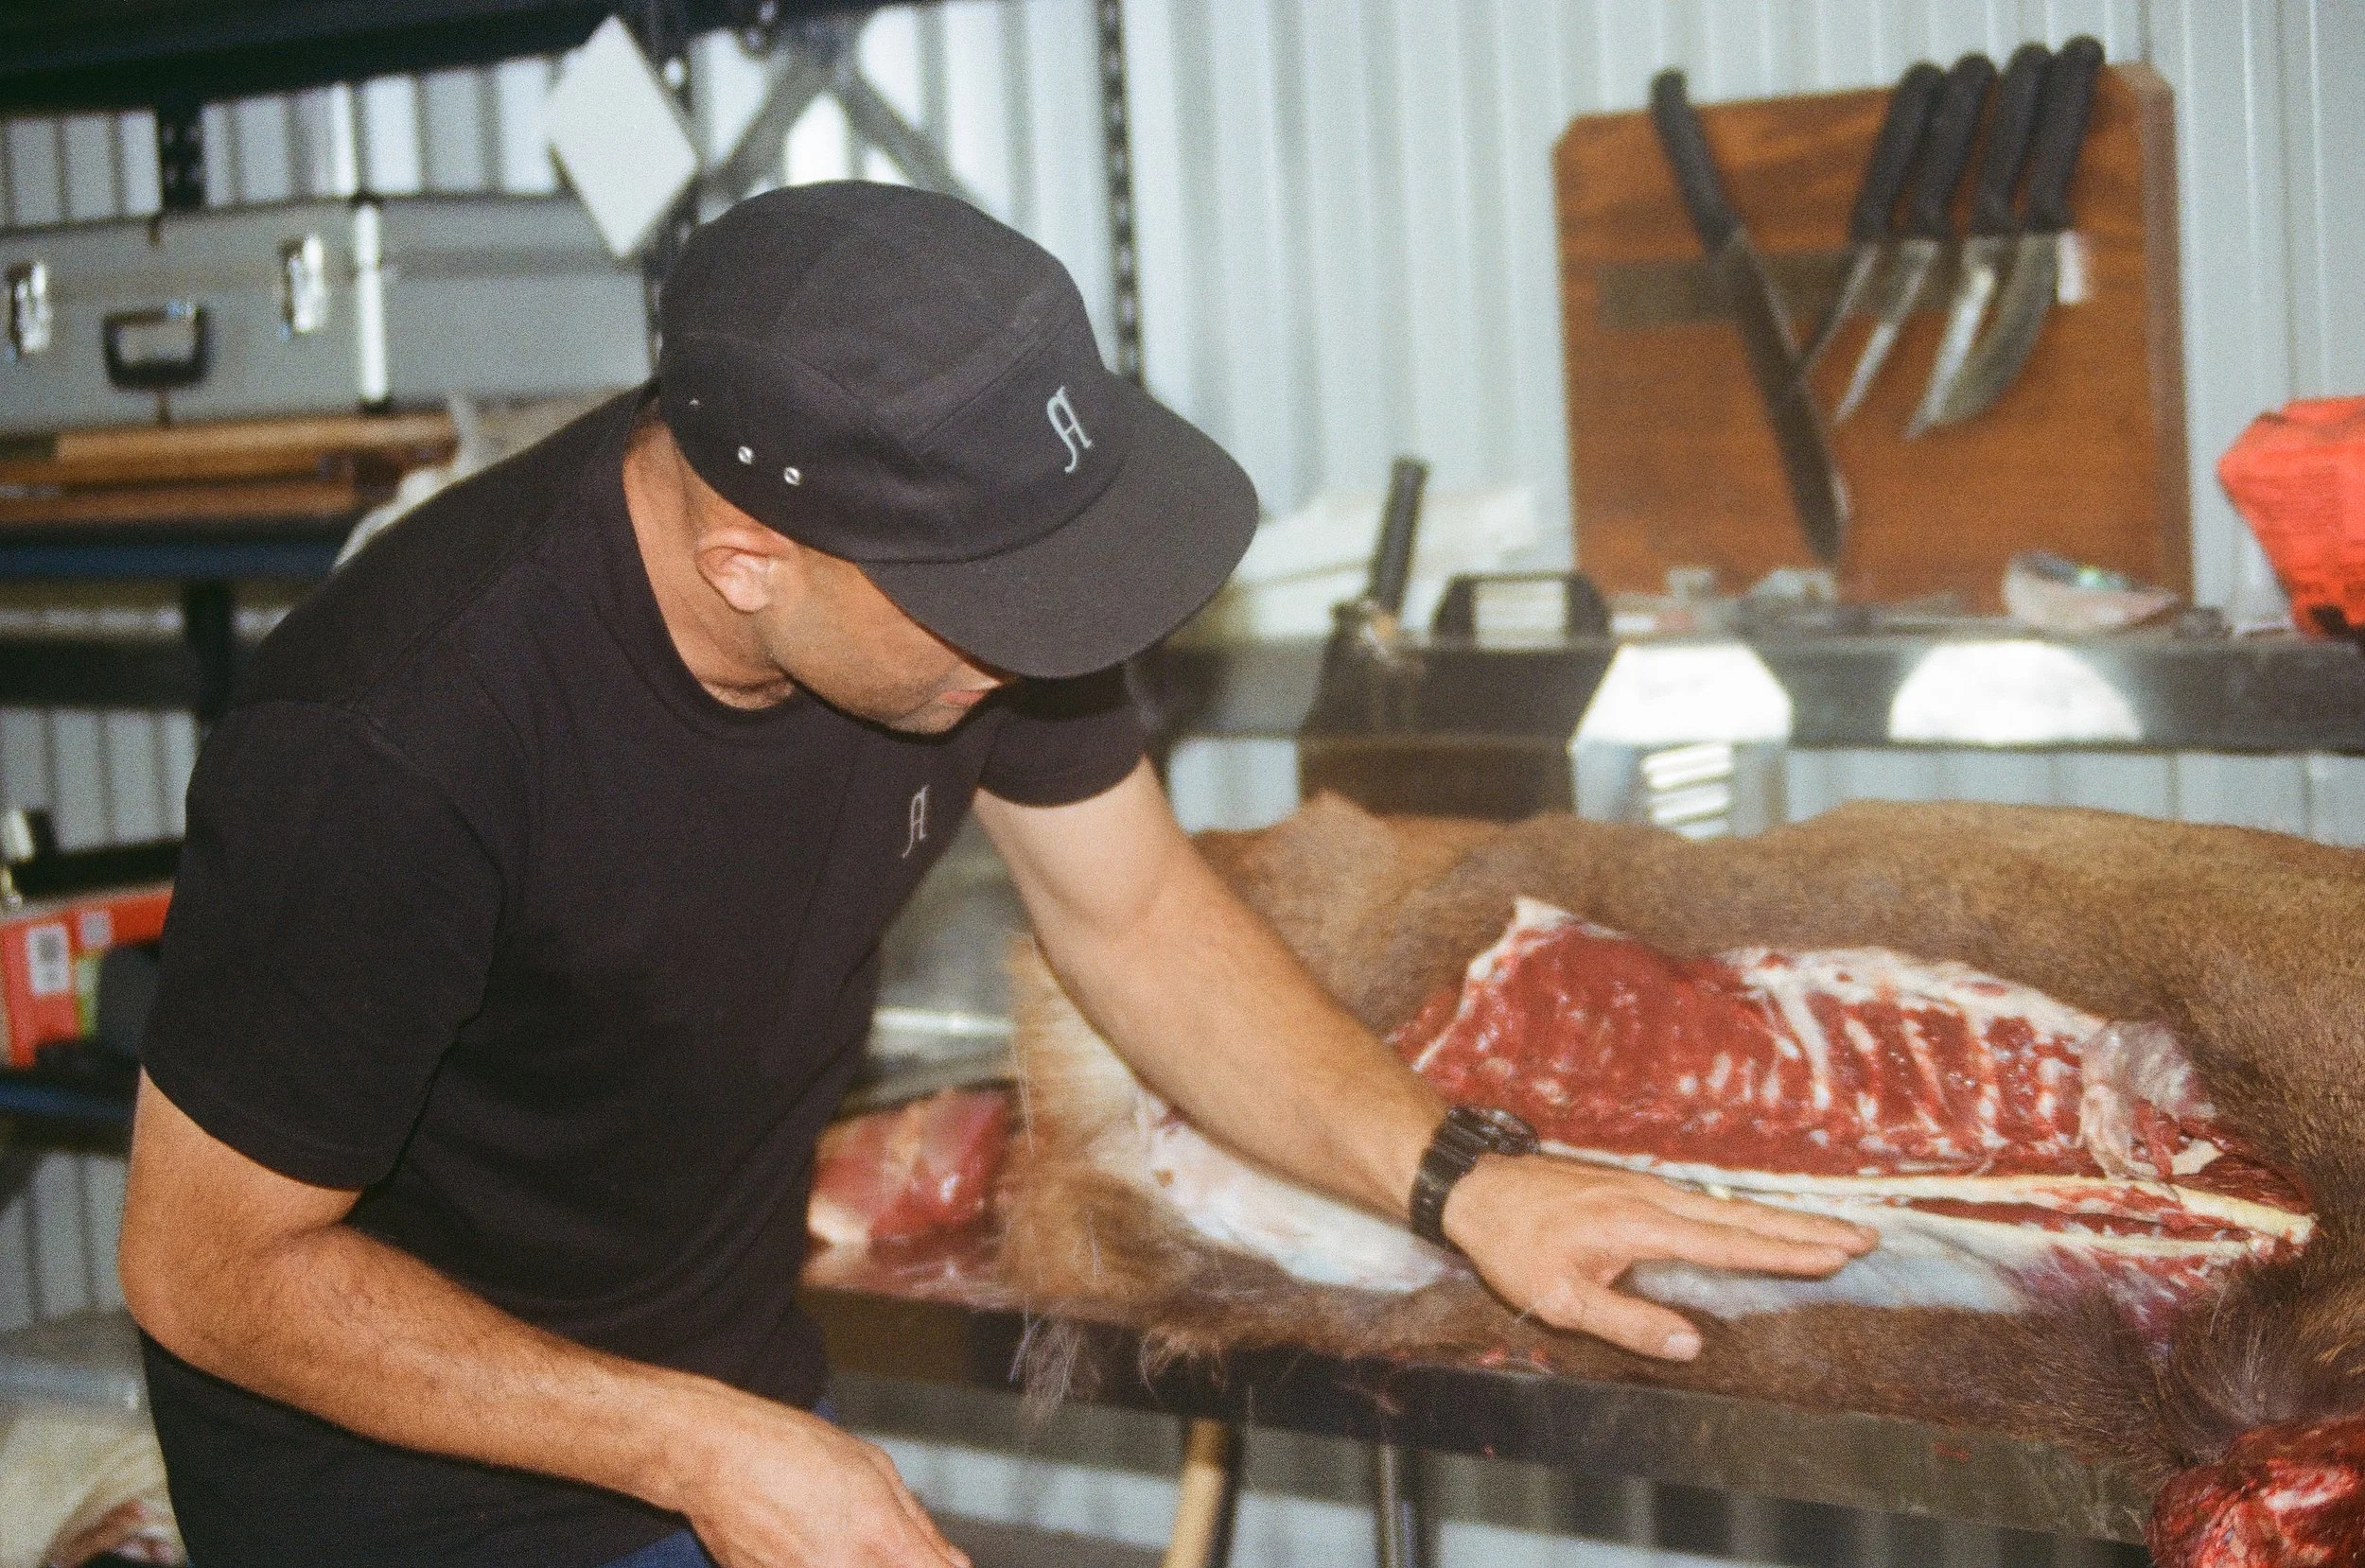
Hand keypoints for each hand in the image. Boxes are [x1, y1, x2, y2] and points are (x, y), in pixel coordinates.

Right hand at [669, 1389, 968, 1567]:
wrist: (715, 1458)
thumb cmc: (790, 1449)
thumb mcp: (873, 1469)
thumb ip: (919, 1526)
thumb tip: (955, 1565)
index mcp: (880, 1540)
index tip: (931, 1560)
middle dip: (896, 1563)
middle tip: (871, 1540)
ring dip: (856, 1562)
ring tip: (833, 1533)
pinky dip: (820, 1564)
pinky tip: (806, 1542)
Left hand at [1441, 1153, 1875, 1362]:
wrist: (1475, 1188)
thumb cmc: (1513, 1245)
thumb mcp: (1561, 1299)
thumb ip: (1629, 1324)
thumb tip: (1693, 1346)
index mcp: (1643, 1225)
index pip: (1730, 1244)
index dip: (1787, 1251)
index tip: (1839, 1254)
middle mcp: (1655, 1199)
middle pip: (1745, 1216)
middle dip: (1808, 1227)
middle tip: (1867, 1235)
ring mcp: (1648, 1189)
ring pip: (1731, 1206)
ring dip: (1785, 1218)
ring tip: (1837, 1230)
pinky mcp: (1637, 1189)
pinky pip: (1708, 1203)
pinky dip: (1749, 1212)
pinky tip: (1766, 1223)